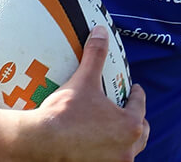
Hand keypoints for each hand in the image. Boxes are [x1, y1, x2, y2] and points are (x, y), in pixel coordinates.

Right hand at [18, 27, 148, 161]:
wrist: (40, 142)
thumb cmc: (64, 113)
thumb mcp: (83, 80)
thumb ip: (95, 54)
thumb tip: (100, 31)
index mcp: (130, 126)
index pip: (139, 106)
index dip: (136, 95)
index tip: (133, 89)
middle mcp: (126, 150)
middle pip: (140, 134)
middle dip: (135, 121)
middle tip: (127, 111)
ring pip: (127, 151)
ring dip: (124, 140)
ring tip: (114, 130)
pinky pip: (108, 160)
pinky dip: (107, 153)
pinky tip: (97, 146)